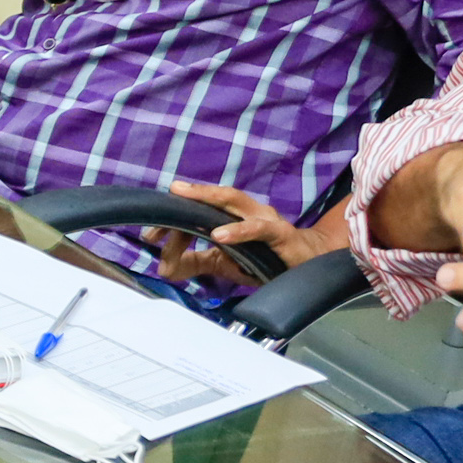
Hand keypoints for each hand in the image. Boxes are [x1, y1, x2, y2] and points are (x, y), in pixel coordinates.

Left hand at [147, 179, 343, 285]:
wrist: (311, 266)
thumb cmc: (267, 259)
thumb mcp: (226, 262)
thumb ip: (197, 261)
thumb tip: (165, 267)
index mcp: (234, 214)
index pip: (202, 207)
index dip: (177, 214)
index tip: (151, 232)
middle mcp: (248, 210)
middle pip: (217, 196)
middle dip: (191, 195)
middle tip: (168, 196)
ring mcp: (265, 220)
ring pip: (235, 203)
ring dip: (209, 201)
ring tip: (187, 204)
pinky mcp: (281, 235)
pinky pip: (258, 230)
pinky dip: (238, 232)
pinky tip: (220, 236)